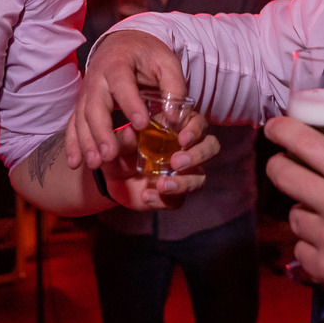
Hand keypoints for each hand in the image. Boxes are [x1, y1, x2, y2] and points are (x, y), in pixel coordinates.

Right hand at [66, 30, 190, 169]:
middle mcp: (96, 79)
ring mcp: (86, 93)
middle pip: (95, 106)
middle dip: (102, 132)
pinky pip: (73, 124)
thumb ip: (174, 86)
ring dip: (87, 142)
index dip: (131, 104)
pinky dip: (73, 144)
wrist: (123, 43)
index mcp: (118, 64)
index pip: (122, 85)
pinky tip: (75, 163)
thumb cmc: (147, 54)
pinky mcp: (82, 104)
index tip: (142, 124)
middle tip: (110, 155)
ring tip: (95, 163)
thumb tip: (175, 118)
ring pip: (82, 118)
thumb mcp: (166, 61)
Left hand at [98, 120, 221, 209]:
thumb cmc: (120, 151)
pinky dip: (163, 199)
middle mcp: (186, 149)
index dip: (195, 129)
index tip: (182, 138)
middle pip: (210, 147)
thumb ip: (124, 139)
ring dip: (183, 182)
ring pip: (200, 177)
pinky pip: (179, 200)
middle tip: (176, 162)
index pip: (198, 122)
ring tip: (161, 184)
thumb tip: (130, 132)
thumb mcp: (117, 143)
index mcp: (175, 128)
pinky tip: (147, 196)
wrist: (112, 180)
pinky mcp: (175, 195)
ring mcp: (183, 174)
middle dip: (198, 154)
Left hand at [264, 116, 323, 315]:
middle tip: (283, 167)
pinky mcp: (323, 269)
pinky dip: (312, 248)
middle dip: (278, 167)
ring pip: (294, 216)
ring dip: (305, 215)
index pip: (307, 143)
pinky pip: (301, 249)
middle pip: (283, 175)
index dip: (282, 130)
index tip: (274, 127)